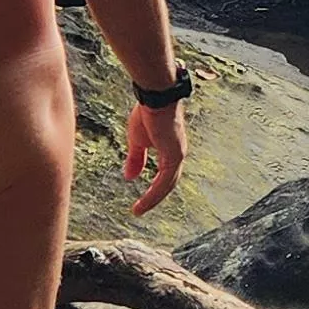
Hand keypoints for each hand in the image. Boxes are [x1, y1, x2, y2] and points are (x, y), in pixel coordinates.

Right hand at [124, 99, 185, 217]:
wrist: (155, 97)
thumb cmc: (148, 113)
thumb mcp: (138, 140)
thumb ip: (136, 159)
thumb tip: (130, 177)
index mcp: (171, 150)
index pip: (165, 175)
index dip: (154, 189)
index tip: (141, 200)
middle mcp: (178, 154)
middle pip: (168, 184)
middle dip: (154, 198)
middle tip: (140, 209)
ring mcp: (177, 155)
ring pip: (167, 186)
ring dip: (152, 200)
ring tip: (138, 210)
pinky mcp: (174, 156)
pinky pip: (164, 182)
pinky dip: (153, 194)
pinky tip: (142, 202)